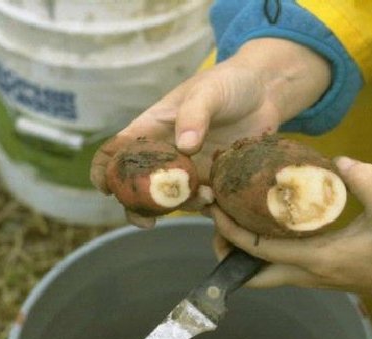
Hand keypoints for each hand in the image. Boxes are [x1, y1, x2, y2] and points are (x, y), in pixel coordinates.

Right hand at [90, 38, 331, 227]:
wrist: (266, 92)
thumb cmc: (229, 83)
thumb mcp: (209, 92)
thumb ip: (194, 116)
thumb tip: (184, 147)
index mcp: (152, 128)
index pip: (116, 150)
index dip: (104, 170)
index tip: (106, 189)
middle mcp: (166, 153)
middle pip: (139, 186)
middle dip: (138, 207)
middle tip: (147, 222)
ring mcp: (189, 169)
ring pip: (172, 198)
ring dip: (182, 205)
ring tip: (205, 197)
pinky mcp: (213, 180)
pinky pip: (202, 202)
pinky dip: (206, 207)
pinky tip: (219, 201)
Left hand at [208, 157, 371, 303]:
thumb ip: (365, 179)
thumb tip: (337, 160)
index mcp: (319, 259)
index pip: (261, 250)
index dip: (232, 231)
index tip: (214, 209)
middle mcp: (309, 275)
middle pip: (252, 275)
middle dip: (228, 253)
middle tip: (218, 223)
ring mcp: (313, 280)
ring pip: (264, 276)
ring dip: (244, 255)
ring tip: (234, 222)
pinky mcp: (320, 278)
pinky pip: (280, 270)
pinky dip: (264, 254)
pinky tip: (265, 226)